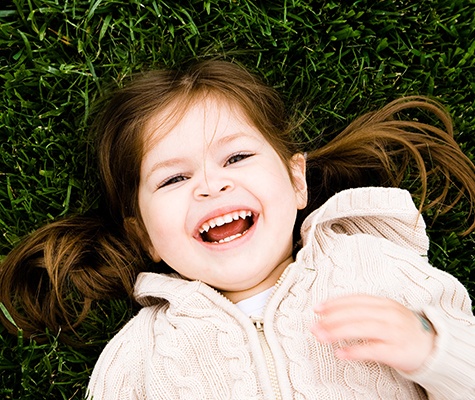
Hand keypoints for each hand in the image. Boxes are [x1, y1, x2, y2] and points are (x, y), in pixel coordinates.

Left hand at [311, 295, 434, 372]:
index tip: (317, 309)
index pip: (355, 299)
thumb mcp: (385, 313)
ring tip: (321, 337)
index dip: (334, 303)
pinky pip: (373, 350)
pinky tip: (340, 353)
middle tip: (314, 325)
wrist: (432, 347)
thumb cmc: (401, 329)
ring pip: (362, 328)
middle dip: (332, 319)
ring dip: (338, 332)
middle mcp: (389, 314)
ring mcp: (394, 332)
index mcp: (383, 303)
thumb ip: (362, 311)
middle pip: (355, 313)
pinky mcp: (398, 351)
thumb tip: (331, 314)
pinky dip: (355, 351)